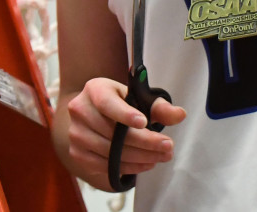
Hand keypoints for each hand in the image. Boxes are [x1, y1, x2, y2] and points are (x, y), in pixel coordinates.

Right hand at [64, 77, 184, 188]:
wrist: (91, 114)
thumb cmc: (118, 103)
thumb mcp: (136, 97)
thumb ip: (159, 107)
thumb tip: (180, 115)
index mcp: (94, 90)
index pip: (107, 103)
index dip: (124, 114)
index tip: (144, 122)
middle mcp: (80, 110)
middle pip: (113, 133)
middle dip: (145, 141)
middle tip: (168, 146)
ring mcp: (76, 134)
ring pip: (111, 152)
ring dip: (141, 157)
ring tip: (161, 156)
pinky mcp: (78, 154)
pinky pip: (106, 166)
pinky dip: (129, 167)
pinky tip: (146, 163)